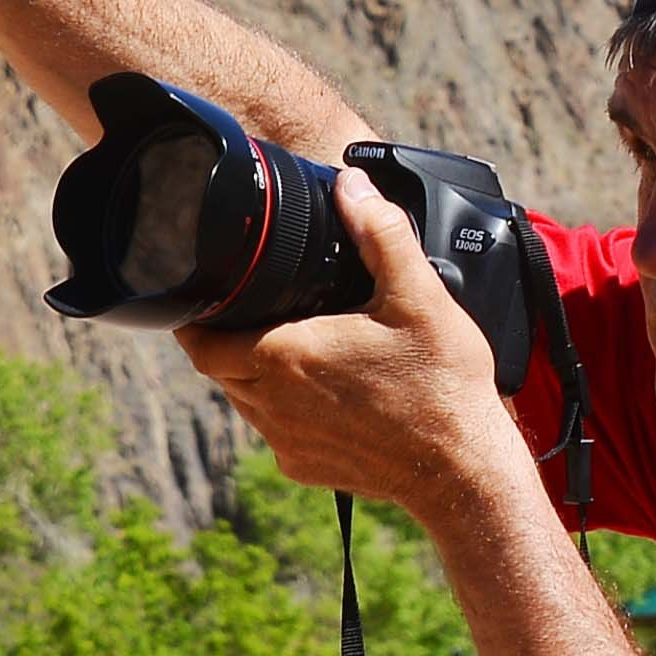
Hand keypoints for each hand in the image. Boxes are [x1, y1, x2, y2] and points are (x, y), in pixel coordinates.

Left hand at [182, 173, 520, 519]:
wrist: (462, 469)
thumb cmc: (442, 384)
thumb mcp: (419, 296)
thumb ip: (380, 233)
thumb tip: (352, 185)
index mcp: (286, 356)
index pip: (201, 342)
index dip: (193, 320)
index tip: (202, 297)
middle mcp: (273, 403)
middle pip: (216, 369)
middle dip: (222, 340)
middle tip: (244, 311)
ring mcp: (286, 442)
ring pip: (242, 401)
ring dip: (250, 374)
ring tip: (282, 344)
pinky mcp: (304, 467)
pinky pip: (273, 432)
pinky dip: (281, 409)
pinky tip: (317, 391)